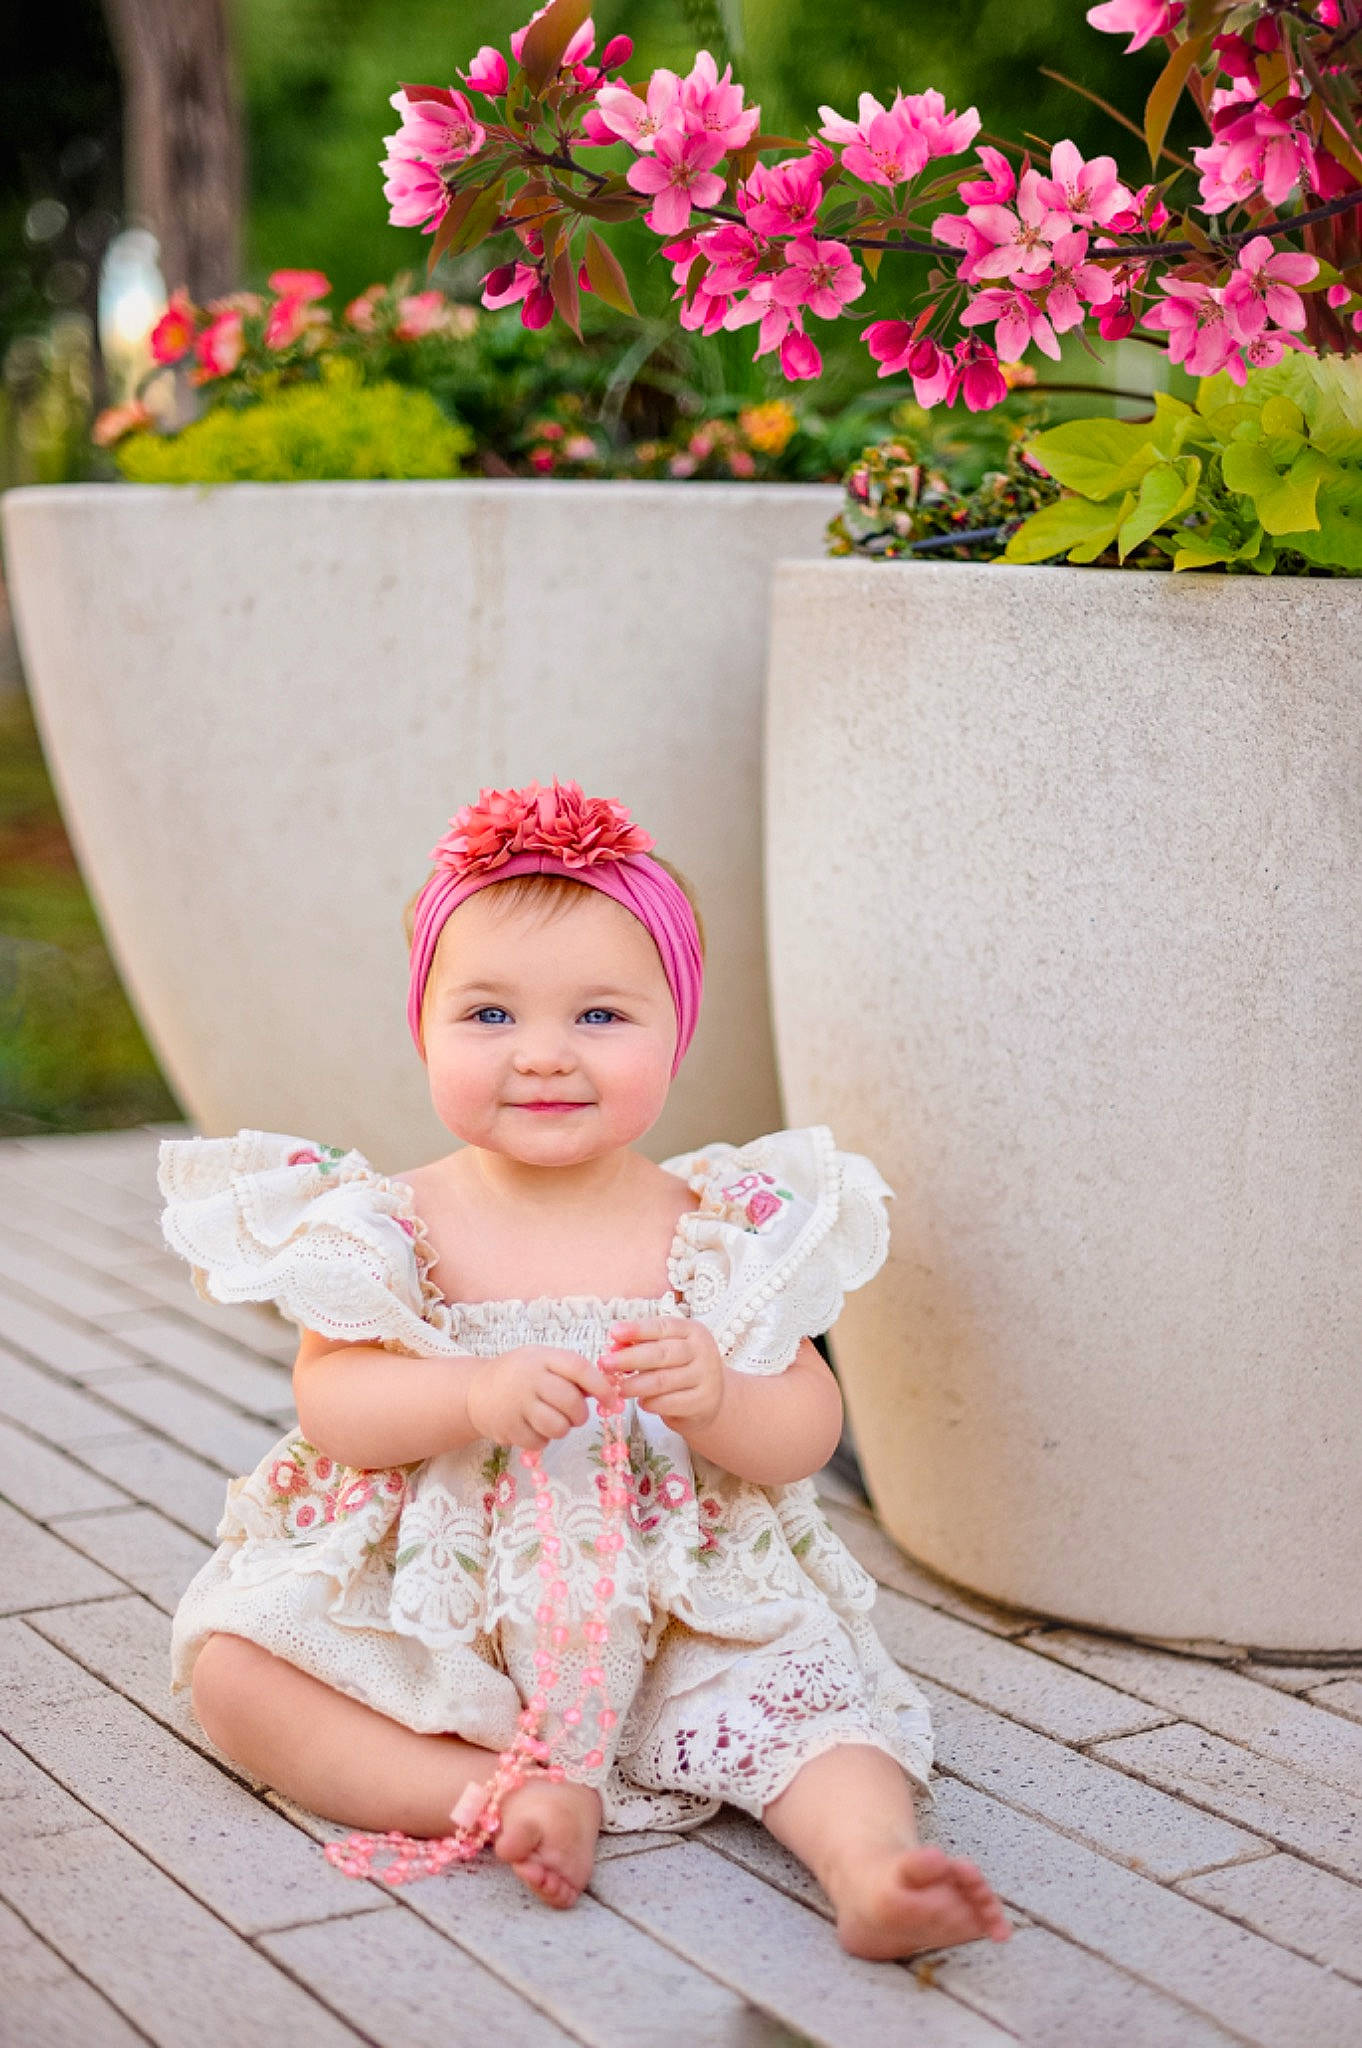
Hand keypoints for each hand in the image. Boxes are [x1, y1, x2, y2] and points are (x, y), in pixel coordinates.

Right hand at [466, 1345, 613, 1451]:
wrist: (475, 1391)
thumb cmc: (519, 1376)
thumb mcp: (542, 1362)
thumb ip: (570, 1373)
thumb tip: (606, 1391)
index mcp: (542, 1357)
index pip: (578, 1368)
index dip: (600, 1386)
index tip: (612, 1400)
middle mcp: (529, 1378)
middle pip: (571, 1402)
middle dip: (580, 1414)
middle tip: (576, 1416)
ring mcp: (516, 1404)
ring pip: (558, 1427)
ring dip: (562, 1428)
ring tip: (553, 1420)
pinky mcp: (508, 1428)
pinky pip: (540, 1442)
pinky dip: (542, 1440)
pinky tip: (533, 1428)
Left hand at [604, 1315, 725, 1432]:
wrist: (711, 1398)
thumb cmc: (681, 1369)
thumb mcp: (668, 1350)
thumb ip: (644, 1345)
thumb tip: (615, 1346)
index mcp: (693, 1331)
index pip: (663, 1326)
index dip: (637, 1329)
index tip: (614, 1333)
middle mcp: (702, 1351)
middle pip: (661, 1353)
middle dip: (629, 1358)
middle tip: (605, 1364)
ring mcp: (706, 1377)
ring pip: (663, 1380)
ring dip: (635, 1385)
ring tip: (618, 1388)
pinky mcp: (703, 1401)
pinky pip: (670, 1402)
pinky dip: (650, 1403)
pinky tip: (641, 1403)